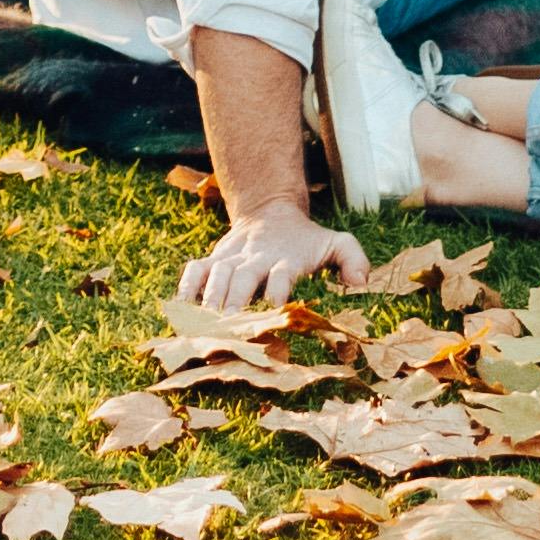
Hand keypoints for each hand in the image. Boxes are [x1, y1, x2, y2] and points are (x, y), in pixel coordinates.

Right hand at [178, 207, 363, 308]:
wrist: (270, 211)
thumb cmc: (306, 240)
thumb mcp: (335, 242)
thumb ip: (353, 258)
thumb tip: (360, 282)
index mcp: (286, 258)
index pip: (281, 274)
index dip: (278, 290)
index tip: (275, 308)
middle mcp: (257, 259)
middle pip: (243, 278)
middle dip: (235, 302)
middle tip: (228, 328)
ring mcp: (232, 258)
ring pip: (217, 275)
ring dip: (209, 300)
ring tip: (201, 325)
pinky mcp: (214, 259)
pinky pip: (195, 269)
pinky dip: (186, 286)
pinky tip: (179, 308)